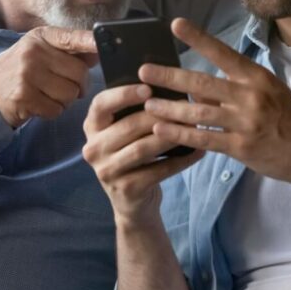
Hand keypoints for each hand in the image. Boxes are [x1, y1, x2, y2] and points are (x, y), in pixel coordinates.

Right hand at [0, 26, 98, 127]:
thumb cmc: (21, 70)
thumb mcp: (40, 52)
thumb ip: (69, 51)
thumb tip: (98, 52)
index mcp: (41, 37)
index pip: (71, 37)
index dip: (90, 41)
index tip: (103, 43)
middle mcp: (34, 53)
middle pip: (79, 72)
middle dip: (79, 84)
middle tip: (66, 86)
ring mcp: (27, 75)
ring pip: (71, 94)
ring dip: (65, 100)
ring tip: (49, 94)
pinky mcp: (24, 97)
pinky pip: (57, 109)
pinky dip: (53, 111)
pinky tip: (40, 104)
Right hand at [83, 84, 202, 223]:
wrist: (132, 202)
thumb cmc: (133, 157)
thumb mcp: (125, 133)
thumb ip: (135, 112)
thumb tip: (167, 87)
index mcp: (92, 127)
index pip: (101, 104)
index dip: (123, 94)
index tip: (148, 88)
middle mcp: (93, 149)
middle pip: (128, 126)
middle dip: (160, 114)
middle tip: (186, 104)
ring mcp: (107, 171)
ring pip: (143, 148)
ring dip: (172, 135)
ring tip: (194, 125)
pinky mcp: (126, 189)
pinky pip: (159, 170)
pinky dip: (181, 160)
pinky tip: (198, 150)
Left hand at [140, 18, 290, 187]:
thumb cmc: (290, 119)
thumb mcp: (267, 94)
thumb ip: (233, 89)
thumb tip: (197, 89)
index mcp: (255, 76)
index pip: (222, 52)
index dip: (198, 37)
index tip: (175, 24)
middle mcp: (250, 95)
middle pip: (202, 82)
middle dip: (169, 76)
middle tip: (143, 71)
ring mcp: (246, 121)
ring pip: (198, 112)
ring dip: (169, 109)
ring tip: (147, 105)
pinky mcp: (242, 147)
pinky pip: (204, 139)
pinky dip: (180, 135)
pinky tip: (161, 131)